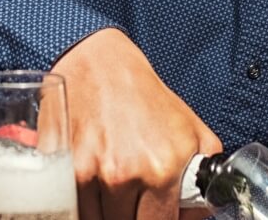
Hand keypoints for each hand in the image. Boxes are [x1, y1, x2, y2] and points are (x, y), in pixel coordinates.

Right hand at [51, 29, 221, 219]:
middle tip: (134, 200)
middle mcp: (124, 174)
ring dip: (105, 213)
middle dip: (132, 216)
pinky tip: (91, 190)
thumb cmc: (144, 97)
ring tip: (112, 193)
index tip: (155, 212)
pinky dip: (81, 206)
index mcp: (162, 169)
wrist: (100, 64)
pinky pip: (72, 209)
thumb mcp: (193, 132)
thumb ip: (204, 180)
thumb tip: (197, 214)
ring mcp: (89, 173)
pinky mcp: (63, 168)